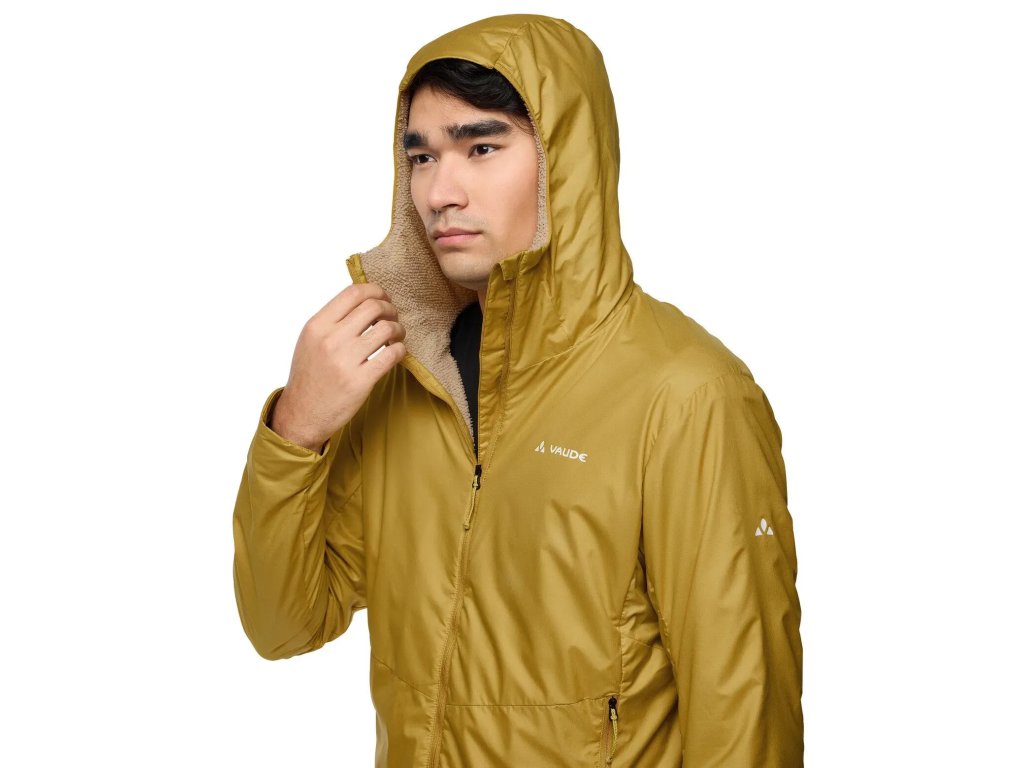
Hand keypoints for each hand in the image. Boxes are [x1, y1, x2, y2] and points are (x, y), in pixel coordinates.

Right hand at [270, 282, 406, 449]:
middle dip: (390, 309)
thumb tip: (364, 299)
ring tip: (396, 337)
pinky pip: (392, 355)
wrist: (302, 414)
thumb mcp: (310, 340)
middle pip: (374, 307)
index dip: (376, 291)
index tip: (384, 298)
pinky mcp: (361, 381)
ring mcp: (346, 361)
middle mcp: (330, 340)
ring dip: (399, 329)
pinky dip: (400, 349)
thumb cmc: (309, 375)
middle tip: (393, 318)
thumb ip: (333, 319)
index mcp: (317, 326)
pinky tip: (396, 352)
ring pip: (387, 329)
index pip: (354, 292)